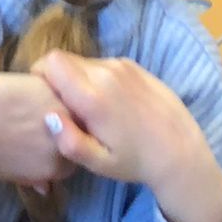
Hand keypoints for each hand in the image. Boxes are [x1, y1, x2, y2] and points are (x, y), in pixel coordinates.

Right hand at [36, 51, 221, 221]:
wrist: (180, 149)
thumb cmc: (135, 160)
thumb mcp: (99, 162)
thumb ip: (69, 142)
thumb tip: (48, 117)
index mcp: (92, 96)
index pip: (51, 62)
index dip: (41, 75)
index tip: (43, 97)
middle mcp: (105, 72)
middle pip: (65, 59)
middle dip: (57, 79)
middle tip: (65, 108)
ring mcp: (121, 65)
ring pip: (84, 62)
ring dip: (78, 79)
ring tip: (89, 109)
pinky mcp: (134, 65)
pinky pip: (103, 65)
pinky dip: (97, 78)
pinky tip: (110, 103)